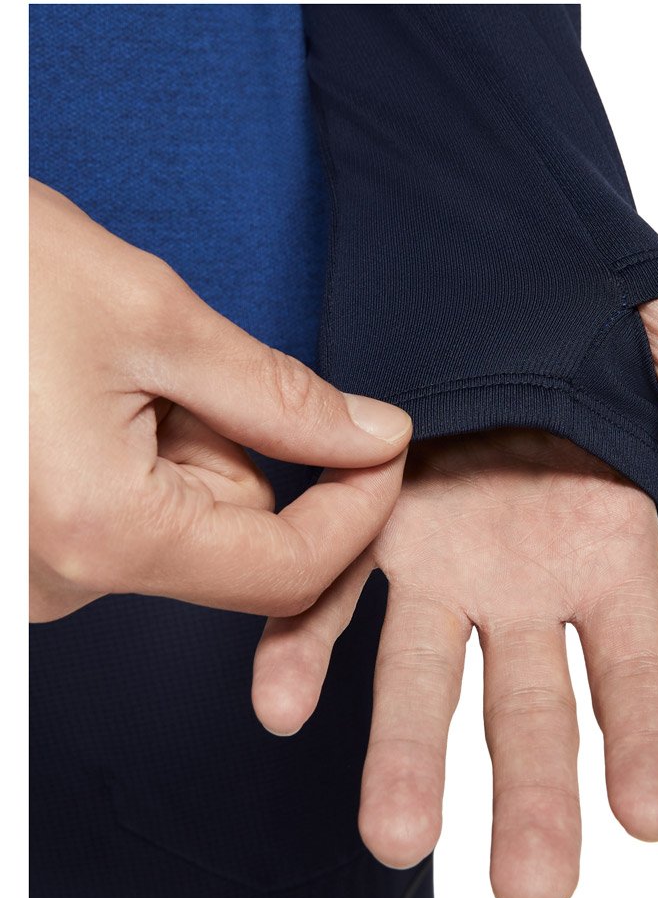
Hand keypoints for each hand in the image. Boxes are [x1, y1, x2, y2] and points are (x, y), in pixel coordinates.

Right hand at [29, 178, 412, 620]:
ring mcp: (34, 572)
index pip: (289, 571)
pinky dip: (138, 456)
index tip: (382, 444)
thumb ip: (280, 397)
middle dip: (237, 447)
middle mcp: (59, 580)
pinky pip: (130, 517)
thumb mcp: (150, 316)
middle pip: (234, 538)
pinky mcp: (25, 549)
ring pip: (184, 521)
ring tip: (106, 372)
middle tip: (168, 365)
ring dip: (180, 443)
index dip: (357, 510)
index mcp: (104, 535)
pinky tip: (84, 397)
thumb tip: (375, 437)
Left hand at [251, 289, 657, 897]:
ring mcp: (439, 556)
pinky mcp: (366, 521)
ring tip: (397, 835)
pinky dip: (303, 645)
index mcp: (608, 545)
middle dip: (532, 791)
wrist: (489, 253)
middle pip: (531, 700)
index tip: (656, 815)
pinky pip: (330, 593)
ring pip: (420, 669)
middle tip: (534, 888)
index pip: (641, 663)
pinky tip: (282, 701)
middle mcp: (523, 575)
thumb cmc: (596, 294)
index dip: (651, 735)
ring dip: (404, 751)